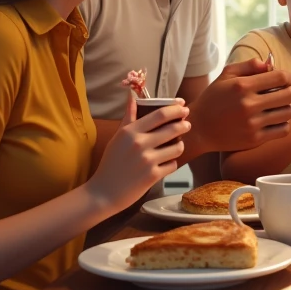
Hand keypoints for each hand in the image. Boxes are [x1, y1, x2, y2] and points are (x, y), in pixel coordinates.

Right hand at [87, 92, 189, 209]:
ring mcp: (147, 160)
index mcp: (130, 132)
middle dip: (184, 125)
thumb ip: (128, 117)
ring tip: (175, 146)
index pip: (160, 114)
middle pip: (173, 128)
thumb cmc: (111, 163)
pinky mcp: (153, 176)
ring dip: (179, 145)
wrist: (103, 193)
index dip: (176, 109)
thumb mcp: (117, 138)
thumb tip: (131, 96)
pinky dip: (172, 163)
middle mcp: (140, 144)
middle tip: (187, 124)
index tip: (183, 106)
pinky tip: (166, 163)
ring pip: (177, 147)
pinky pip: (173, 164)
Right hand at [192, 59, 290, 151]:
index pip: (281, 78)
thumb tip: (270, 64)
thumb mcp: (226, 75)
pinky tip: (274, 120)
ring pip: (288, 113)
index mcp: (243, 86)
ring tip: (278, 106)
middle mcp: (248, 105)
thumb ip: (249, 65)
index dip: (289, 77)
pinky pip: (283, 130)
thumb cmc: (214, 98)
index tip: (287, 79)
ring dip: (287, 107)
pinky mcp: (254, 139)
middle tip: (286, 92)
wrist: (199, 129)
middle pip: (289, 95)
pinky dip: (283, 124)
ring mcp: (252, 124)